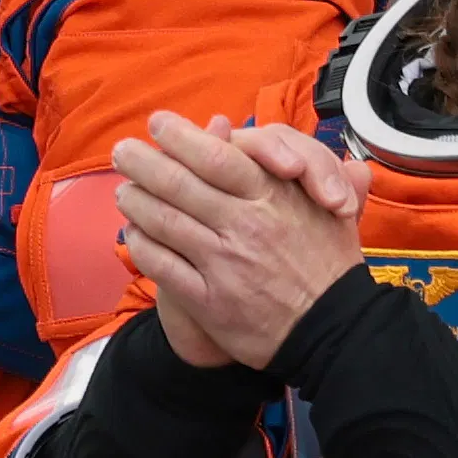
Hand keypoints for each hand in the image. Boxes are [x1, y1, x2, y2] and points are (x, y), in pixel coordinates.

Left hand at [112, 112, 368, 369]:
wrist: (334, 332)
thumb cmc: (330, 265)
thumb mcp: (330, 208)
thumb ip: (301, 165)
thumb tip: (258, 131)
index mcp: (275, 198)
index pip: (216, 156)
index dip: (180, 137)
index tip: (158, 124)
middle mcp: (246, 226)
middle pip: (179, 184)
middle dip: (143, 163)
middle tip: (122, 151)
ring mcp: (224, 264)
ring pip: (164, 222)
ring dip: (136, 202)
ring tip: (124, 190)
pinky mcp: (209, 301)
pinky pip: (162, 266)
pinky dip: (141, 245)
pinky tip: (132, 234)